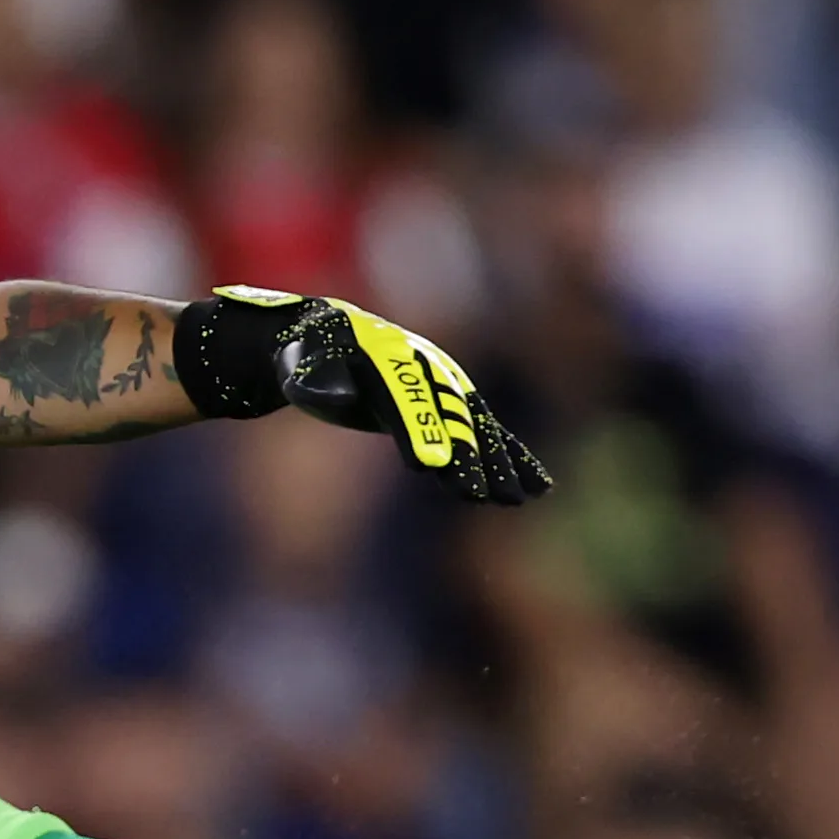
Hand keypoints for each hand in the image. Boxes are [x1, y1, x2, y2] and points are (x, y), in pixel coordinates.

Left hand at [181, 287, 550, 505]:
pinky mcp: (454, 405)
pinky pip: (489, 433)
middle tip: (480, 495)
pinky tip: (537, 487)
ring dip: (497, 463)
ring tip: (513, 500)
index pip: (404, 400)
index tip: (430, 466)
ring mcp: (445, 385)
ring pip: (477, 428)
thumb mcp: (300, 362)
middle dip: (466, 456)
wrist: (333, 337)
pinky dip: (513, 457)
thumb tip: (339, 394)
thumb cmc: (309, 355)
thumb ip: (316, 377)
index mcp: (385, 357)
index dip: (418, 431)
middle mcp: (424, 368)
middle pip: (449, 417)